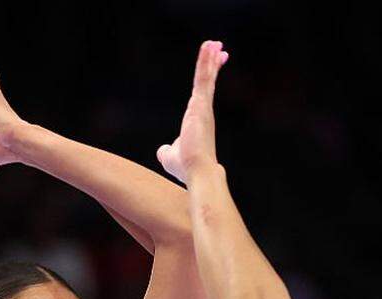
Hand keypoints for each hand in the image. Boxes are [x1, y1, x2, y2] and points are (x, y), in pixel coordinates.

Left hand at [157, 40, 229, 184]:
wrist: (196, 172)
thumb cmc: (186, 166)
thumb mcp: (170, 156)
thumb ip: (166, 150)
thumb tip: (162, 151)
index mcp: (197, 119)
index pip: (203, 93)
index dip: (208, 79)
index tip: (215, 67)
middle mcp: (203, 111)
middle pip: (207, 82)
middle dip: (213, 64)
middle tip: (219, 48)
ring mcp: (204, 107)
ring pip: (206, 77)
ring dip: (209, 58)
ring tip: (214, 42)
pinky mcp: (201, 105)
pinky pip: (204, 78)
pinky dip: (206, 63)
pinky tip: (209, 48)